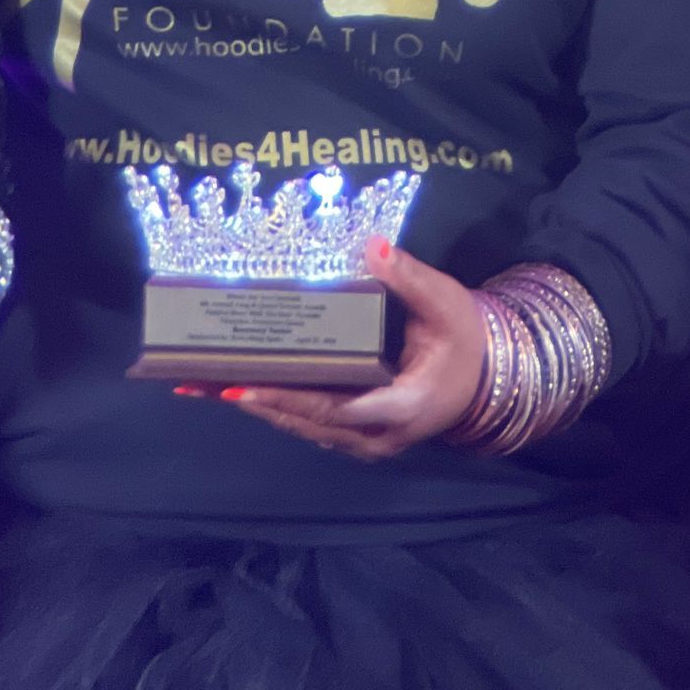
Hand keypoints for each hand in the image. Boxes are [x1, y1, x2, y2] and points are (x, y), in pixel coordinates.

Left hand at [212, 238, 485, 461]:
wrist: (486, 375)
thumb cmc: (465, 338)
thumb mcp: (446, 302)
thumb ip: (409, 278)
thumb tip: (373, 246)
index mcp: (402, 406)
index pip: (337, 406)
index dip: (289, 399)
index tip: (243, 385)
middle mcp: (379, 436)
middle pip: (308, 421)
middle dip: (255, 401)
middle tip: (203, 382)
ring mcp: (367, 442)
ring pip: (305, 427)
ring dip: (259, 406)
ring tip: (206, 386)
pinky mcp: (358, 435)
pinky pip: (313, 423)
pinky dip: (278, 406)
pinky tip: (244, 386)